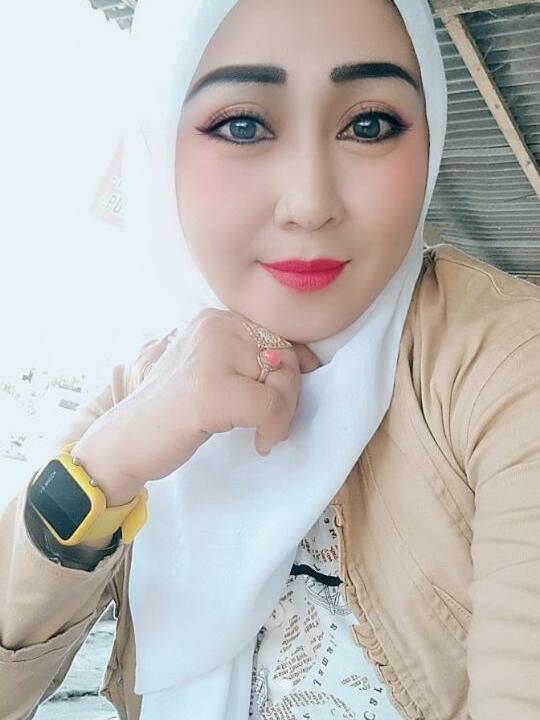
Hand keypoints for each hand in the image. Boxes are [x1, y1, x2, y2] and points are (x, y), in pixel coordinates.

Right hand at [72, 309, 320, 504]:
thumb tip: (308, 360)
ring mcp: (211, 356)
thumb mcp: (214, 371)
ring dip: (283, 414)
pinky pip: (270, 405)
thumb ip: (252, 360)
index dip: (292, 368)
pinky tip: (259, 443)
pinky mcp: (212, 389)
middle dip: (288, 394)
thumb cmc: (173, 411)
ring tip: (263, 432)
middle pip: (286, 355)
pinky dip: (273, 428)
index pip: (278, 334)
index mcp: (215, 319)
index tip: (284, 396)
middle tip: (271, 423)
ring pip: (283, 379)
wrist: (126, 441)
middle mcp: (214, 327)